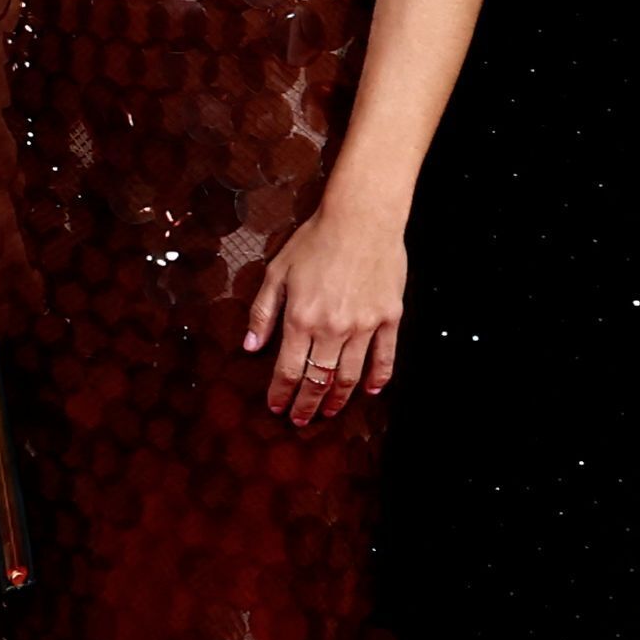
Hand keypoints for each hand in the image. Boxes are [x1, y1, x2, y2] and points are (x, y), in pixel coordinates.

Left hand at [245, 199, 407, 426]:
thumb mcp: (276, 272)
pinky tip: (369, 391)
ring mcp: (364, 326)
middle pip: (318, 380)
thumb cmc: (315, 241)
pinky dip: (377, 379)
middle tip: (301, 420)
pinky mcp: (389, 319)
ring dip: (338, 399)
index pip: (288, 370)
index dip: (280, 394)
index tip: (276, 408)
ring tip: (329, 411)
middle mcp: (332, 329)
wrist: (361, 219)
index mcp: (300, 319)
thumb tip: (250, 346)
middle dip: (306, 404)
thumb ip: (262, 312)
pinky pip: (384, 358)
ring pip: (350, 376)